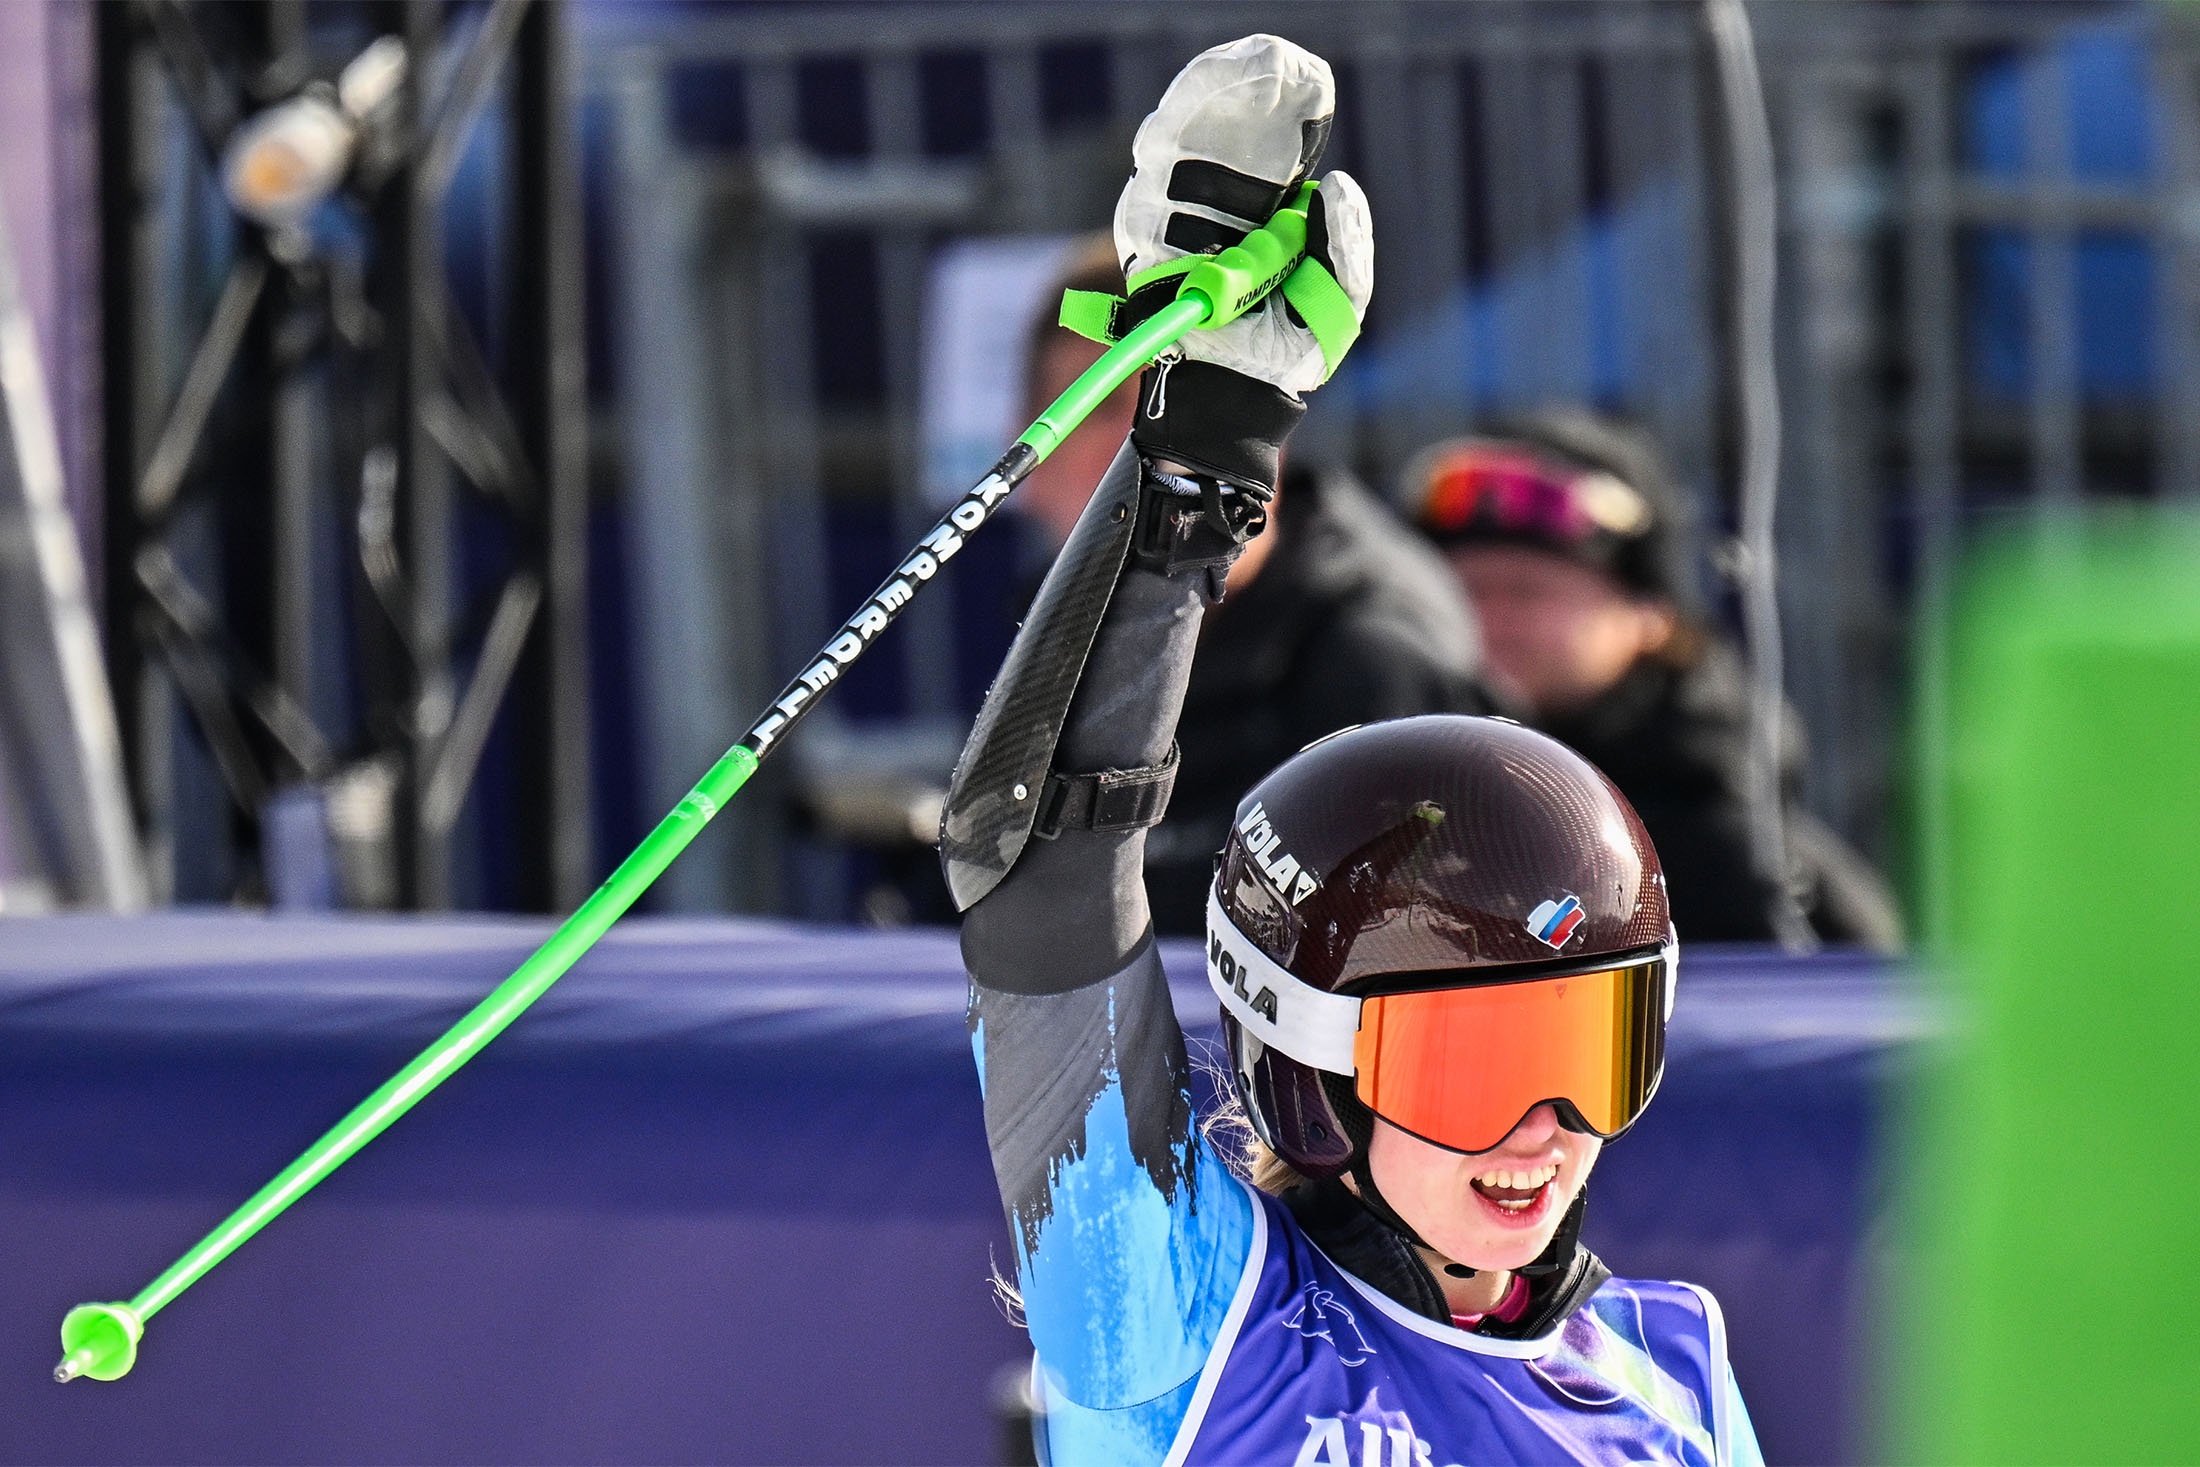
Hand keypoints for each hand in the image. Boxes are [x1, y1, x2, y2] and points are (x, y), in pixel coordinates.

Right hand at [1110, 35, 1373, 490]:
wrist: (1238, 401)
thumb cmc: (1287, 350)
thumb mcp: (1337, 298)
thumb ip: (1347, 243)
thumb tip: (1335, 185)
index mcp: (1266, 199)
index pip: (1266, 128)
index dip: (1279, 91)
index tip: (1304, 76)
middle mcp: (1216, 197)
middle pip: (1210, 116)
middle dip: (1231, 82)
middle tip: (1267, 65)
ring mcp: (1173, 215)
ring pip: (1172, 140)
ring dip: (1204, 109)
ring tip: (1242, 90)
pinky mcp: (1142, 243)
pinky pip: (1148, 192)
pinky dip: (1173, 164)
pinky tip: (1196, 145)